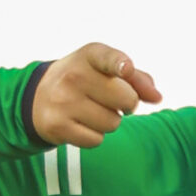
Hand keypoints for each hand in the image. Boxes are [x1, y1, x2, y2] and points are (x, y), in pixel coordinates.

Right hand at [31, 44, 161, 147]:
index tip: (127, 69)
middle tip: (112, 100)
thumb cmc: (84, 81)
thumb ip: (136, 79)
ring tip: (92, 111)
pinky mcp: (57, 126)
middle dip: (127, 105)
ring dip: (110, 122)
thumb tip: (157, 97)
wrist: (38, 97)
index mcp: (89, 55)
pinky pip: (96, 140)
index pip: (108, 58)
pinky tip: (81, 123)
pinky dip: (95, 136)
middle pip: (126, 100)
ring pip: (113, 123)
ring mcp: (63, 101)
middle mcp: (74, 76)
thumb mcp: (106, 70)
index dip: (121, 65)